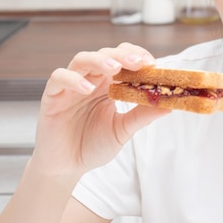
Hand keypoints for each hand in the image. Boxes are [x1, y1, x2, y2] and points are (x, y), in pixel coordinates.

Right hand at [32, 42, 169, 177]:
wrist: (67, 167)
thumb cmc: (94, 145)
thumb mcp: (123, 130)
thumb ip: (142, 115)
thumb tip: (170, 105)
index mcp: (108, 84)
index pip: (122, 59)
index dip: (137, 56)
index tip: (152, 63)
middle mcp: (90, 80)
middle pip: (105, 54)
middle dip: (122, 55)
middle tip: (138, 62)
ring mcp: (70, 86)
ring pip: (82, 60)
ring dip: (99, 60)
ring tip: (114, 69)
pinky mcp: (52, 97)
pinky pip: (58, 78)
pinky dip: (73, 79)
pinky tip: (87, 89)